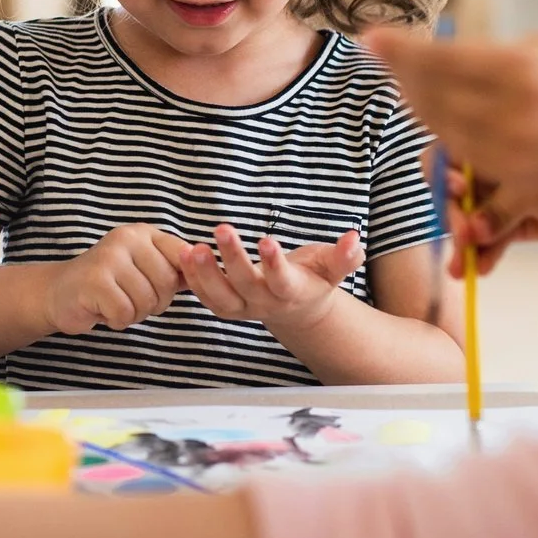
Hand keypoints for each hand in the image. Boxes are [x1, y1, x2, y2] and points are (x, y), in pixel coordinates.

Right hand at [44, 225, 190, 334]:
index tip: (161, 289)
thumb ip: (175, 270)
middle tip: (132, 300)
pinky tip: (104, 310)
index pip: (184, 256)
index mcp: (145, 234)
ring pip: (147, 301)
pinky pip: (125, 312)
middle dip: (155, 303)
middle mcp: (128, 238)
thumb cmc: (110, 284)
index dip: (178, 281)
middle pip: (168, 283)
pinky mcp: (95, 280)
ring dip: (135, 313)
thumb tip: (217, 273)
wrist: (60, 293)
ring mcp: (109, 257)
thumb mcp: (144, 269)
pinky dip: (118, 320)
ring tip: (116, 303)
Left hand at [179, 225, 363, 332]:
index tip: (266, 241)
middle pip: (246, 285)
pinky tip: (182, 254)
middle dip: (233, 258)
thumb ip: (344, 256)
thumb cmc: (314, 278)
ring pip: (221, 297)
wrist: (297, 307)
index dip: (275, 264)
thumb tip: (355, 237)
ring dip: (205, 273)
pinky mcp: (225, 306)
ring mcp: (244, 308)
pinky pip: (206, 296)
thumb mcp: (332, 267)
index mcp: (293, 292)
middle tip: (222, 229)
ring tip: (193, 248)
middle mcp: (266, 304)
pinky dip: (193, 278)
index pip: (283, 281)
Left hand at [368, 30, 537, 229]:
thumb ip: (496, 57)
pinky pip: (478, 194)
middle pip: (433, 102)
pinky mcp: (531, 191)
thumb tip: (442, 57)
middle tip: (391, 63)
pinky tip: (443, 166)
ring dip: (426, 119)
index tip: (369, 39)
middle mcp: (515, 115)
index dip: (399, 52)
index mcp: (521, 69)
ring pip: (446, 142)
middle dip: (406, 81)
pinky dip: (457, 183)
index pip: (440, 61)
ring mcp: (521, 158)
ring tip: (415, 95)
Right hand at [445, 164, 537, 275]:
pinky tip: (481, 268)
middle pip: (454, 196)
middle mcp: (488, 169)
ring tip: (462, 268)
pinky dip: (487, 254)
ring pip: (473, 223)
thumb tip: (471, 232)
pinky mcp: (517, 223)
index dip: (443, 174)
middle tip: (461, 238)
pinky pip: (494, 240)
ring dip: (466, 246)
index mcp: (487, 142)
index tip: (456, 190)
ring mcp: (501, 198)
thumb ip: (500, 208)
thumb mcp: (534, 185)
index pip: (446, 156)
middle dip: (454, 218)